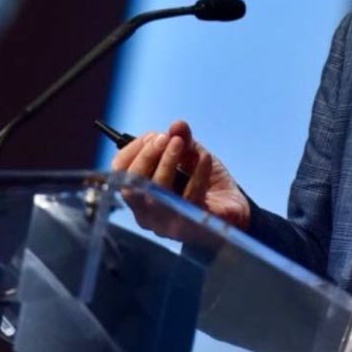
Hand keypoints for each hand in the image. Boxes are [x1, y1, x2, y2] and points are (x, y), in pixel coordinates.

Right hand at [110, 120, 250, 231]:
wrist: (231, 208)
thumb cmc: (203, 182)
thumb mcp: (191, 155)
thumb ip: (182, 139)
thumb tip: (177, 125)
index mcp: (140, 195)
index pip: (120, 175)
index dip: (132, 151)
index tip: (152, 136)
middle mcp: (148, 214)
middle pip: (133, 187)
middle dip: (147, 156)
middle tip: (165, 138)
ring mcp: (168, 224)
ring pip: (158, 193)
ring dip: (168, 162)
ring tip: (181, 143)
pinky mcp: (192, 226)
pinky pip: (190, 198)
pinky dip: (197, 173)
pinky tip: (205, 158)